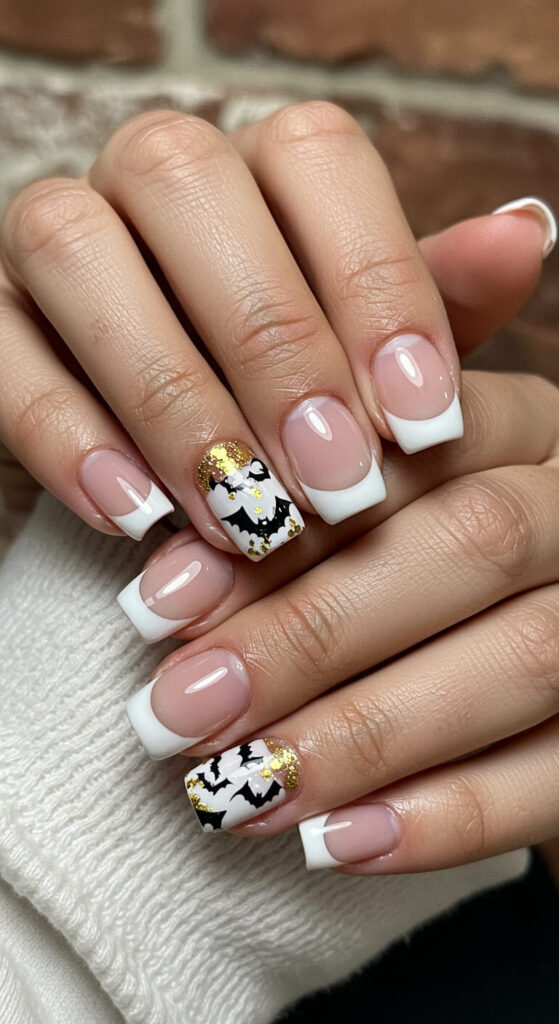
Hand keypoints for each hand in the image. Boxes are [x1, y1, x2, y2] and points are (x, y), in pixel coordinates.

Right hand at [0, 102, 550, 572]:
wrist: (183, 465)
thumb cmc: (296, 404)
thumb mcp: (372, 361)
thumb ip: (437, 304)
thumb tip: (528, 233)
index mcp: (259, 163)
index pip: (315, 157)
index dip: (376, 286)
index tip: (423, 424)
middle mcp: (151, 174)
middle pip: (191, 187)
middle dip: (273, 347)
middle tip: (335, 487)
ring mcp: (54, 236)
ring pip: (78, 252)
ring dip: (169, 393)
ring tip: (241, 516)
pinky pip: (2, 354)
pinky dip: (68, 437)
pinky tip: (138, 518)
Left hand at [127, 370, 558, 872]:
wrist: (533, 628)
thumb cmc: (430, 564)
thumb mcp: (378, 515)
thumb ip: (301, 526)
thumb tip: (173, 588)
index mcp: (521, 432)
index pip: (406, 452)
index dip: (284, 529)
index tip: (164, 603)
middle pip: (472, 547)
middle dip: (313, 633)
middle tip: (184, 709)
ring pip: (521, 663)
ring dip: (365, 735)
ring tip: (241, 790)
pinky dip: (448, 818)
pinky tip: (336, 844)